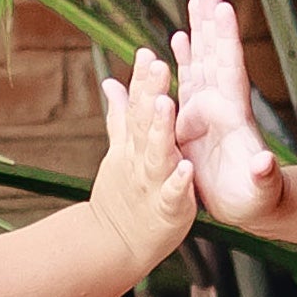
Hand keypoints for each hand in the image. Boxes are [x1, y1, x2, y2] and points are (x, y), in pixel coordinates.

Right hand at [91, 47, 195, 279]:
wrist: (115, 243)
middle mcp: (141, 160)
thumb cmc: (124, 195)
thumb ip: (120, 116)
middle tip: (156, 64)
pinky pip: (174, 194)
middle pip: (145, 122)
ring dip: (161, 129)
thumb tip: (110, 82)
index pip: (138, 106)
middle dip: (150, 93)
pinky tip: (187, 169)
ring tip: (166, 104)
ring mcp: (153, 184)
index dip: (142, 80)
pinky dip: (179, 183)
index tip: (147, 52)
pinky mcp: (168, 210)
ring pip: (157, 153)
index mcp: (134, 145)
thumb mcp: (120, 151)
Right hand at [171, 0, 282, 220]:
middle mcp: (223, 105)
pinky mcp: (196, 120)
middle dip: (211, 21)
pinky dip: (185, 57)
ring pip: (203, 60)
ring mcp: (209, 109)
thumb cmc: (259, 201)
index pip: (230, 70)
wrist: (254, 206)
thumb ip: (262, 175)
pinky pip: (189, 80)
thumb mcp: (260, 191)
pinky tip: (177, 38)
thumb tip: (264, 164)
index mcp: (234, 117)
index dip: (226, 41)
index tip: (223, 8)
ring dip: (200, 29)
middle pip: (217, 54)